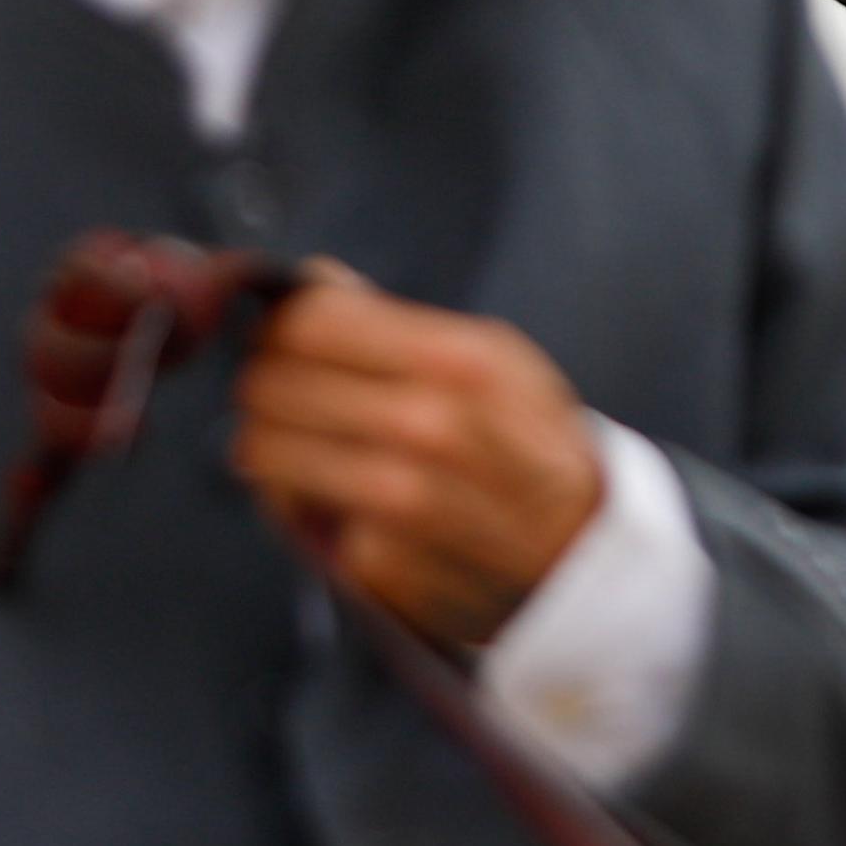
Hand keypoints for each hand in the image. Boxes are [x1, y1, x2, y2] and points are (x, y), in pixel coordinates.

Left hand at [230, 262, 606, 653]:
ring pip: (262, 453)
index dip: (281, 328)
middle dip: (269, 387)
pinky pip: (296, 517)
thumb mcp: (494, 361)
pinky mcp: (378, 565)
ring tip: (306, 449)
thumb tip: (311, 280)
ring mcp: (400, 503)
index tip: (284, 340)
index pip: (308, 323)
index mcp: (457, 361)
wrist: (583, 555)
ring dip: (273, 448)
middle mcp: (427, 429)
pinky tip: (348, 506)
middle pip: (271, 385)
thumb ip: (394, 320)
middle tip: (288, 398)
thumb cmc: (530, 445)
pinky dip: (310, 511)